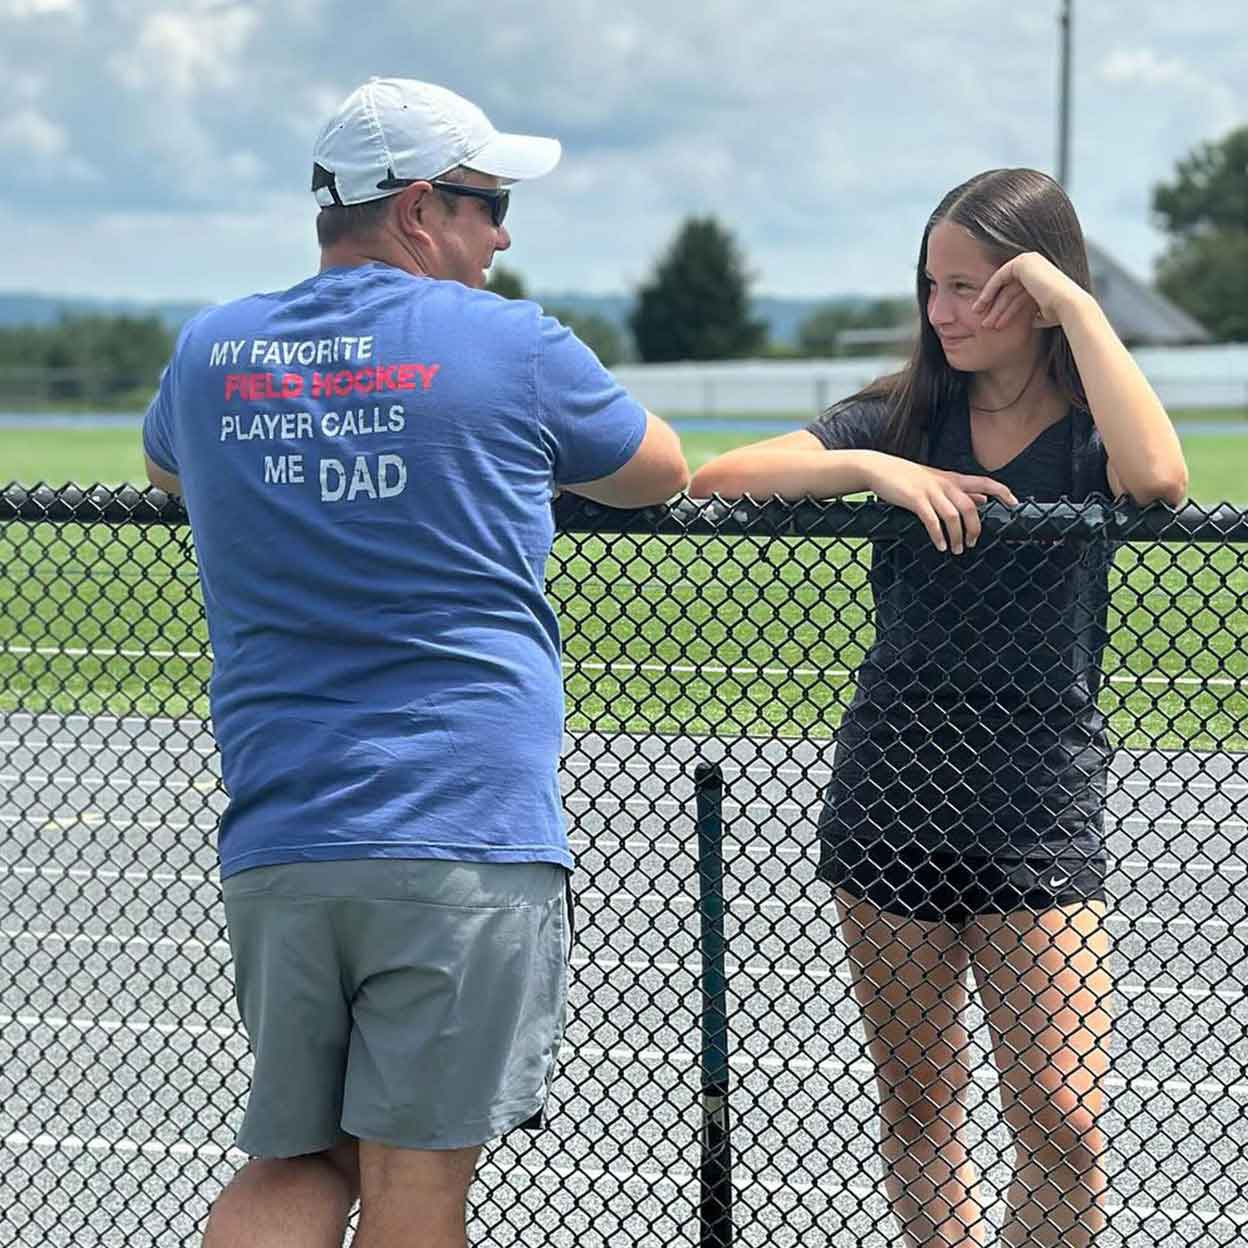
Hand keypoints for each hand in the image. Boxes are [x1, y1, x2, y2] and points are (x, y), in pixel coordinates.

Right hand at [863, 456, 1017, 552]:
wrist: (880, 468)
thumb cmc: (908, 477)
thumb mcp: (938, 480)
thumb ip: (961, 491)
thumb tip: (983, 500)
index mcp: (952, 479)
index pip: (984, 483)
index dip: (1002, 492)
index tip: (1015, 504)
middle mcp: (945, 484)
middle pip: (971, 507)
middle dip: (975, 528)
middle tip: (971, 544)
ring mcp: (930, 491)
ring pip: (954, 516)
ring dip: (957, 536)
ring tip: (955, 550)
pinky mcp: (915, 499)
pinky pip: (932, 520)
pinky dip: (938, 535)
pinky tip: (940, 545)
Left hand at [972, 252, 1088, 330]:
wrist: (1068, 305)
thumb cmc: (1059, 314)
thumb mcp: (1043, 313)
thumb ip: (1033, 312)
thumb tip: (1031, 321)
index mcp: (1043, 277)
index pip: (1018, 294)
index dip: (1005, 310)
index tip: (994, 325)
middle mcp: (1038, 266)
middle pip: (1010, 291)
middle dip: (996, 309)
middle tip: (984, 325)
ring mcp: (1030, 262)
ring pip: (1004, 288)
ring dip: (992, 306)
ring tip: (985, 324)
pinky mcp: (1022, 262)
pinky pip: (1000, 277)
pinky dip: (989, 292)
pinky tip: (982, 305)